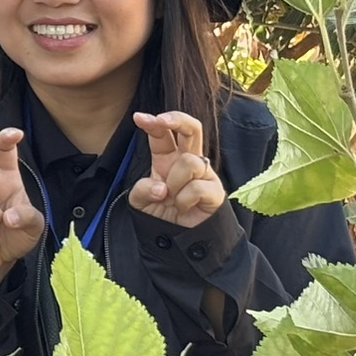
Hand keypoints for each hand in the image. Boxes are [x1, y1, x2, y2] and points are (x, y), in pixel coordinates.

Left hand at [129, 111, 226, 228]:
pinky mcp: (216, 191)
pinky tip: (183, 208)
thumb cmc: (162, 213)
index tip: (139, 117)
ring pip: (190, 162)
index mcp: (167, 159)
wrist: (179, 238)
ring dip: (175, 182)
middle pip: (193, 129)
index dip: (154, 123)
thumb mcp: (140, 202)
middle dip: (178, 119)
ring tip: (173, 198)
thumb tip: (159, 187)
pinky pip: (197, 187)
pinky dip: (184, 200)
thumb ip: (142, 190)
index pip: (164, 134)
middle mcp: (188, 161)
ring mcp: (204, 174)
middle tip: (161, 121)